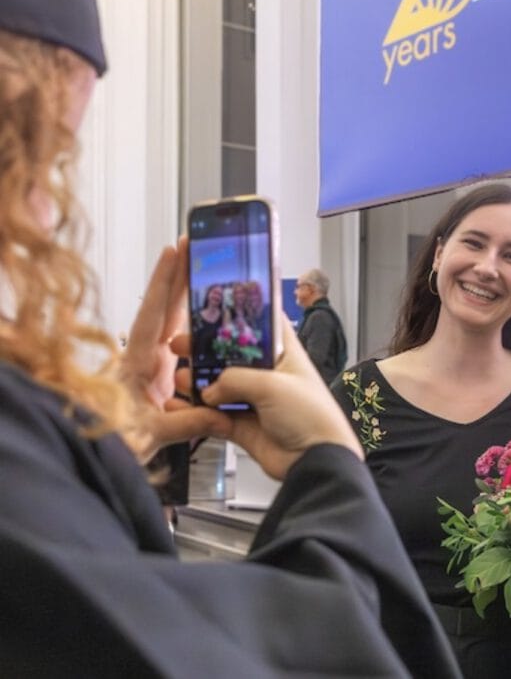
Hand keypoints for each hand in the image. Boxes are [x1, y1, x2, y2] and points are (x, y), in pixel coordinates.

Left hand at [119, 239, 229, 461]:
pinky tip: (209, 328)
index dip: (165, 281)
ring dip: (189, 302)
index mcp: (138, 364)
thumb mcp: (152, 434)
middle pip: (165, 310)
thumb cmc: (109, 442)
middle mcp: (143, 361)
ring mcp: (150, 369)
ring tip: (209, 279)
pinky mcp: (157, 382)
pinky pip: (179, 351)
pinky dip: (193, 333)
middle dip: (180, 277)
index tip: (175, 251)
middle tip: (195, 249)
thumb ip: (189, 422)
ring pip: (172, 327)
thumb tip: (221, 414)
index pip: (153, 313)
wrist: (91, 459)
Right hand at [168, 316, 363, 478]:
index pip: (263, 326)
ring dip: (198, 382)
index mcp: (286, 355)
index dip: (241, 317)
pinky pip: (215, 416)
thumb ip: (234, 380)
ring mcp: (257, 401)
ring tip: (180, 379)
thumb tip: (210, 389)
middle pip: (233, 356)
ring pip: (220, 387)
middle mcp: (270, 376)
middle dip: (207, 351)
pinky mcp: (245, 426)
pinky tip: (181, 407)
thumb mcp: (271, 386)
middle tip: (183, 346)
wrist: (316, 461)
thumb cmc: (313, 417)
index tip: (214, 310)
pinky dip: (197, 412)